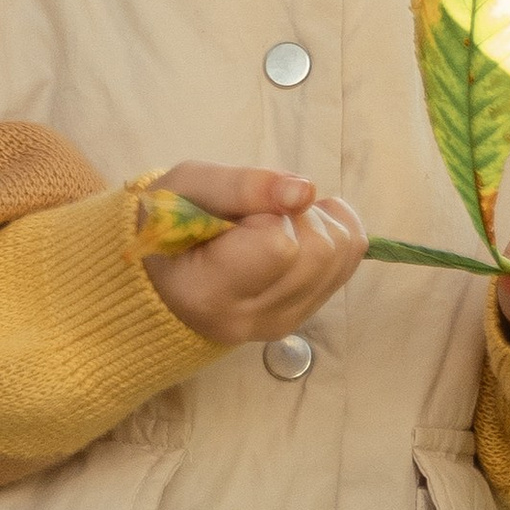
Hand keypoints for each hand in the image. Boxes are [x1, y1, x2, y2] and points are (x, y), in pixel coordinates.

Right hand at [144, 161, 365, 347]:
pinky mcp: (301, 318)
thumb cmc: (166, 221)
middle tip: (258, 214)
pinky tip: (298, 230)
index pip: (280, 246)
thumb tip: (305, 191)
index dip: (267, 212)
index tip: (238, 215)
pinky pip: (348, 264)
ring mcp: (279, 324)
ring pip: (341, 255)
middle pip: (319, 251)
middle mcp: (248, 320)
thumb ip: (243, 185)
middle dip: (298, 215)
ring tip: (274, 222)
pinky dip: (333, 233)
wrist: (162, 273)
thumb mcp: (186, 186)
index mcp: (206, 292)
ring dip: (318, 222)